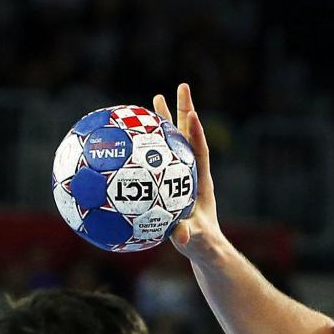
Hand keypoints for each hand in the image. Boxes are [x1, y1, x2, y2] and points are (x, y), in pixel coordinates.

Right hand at [150, 83, 227, 266]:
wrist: (202, 247)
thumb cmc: (200, 243)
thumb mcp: (194, 240)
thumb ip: (188, 237)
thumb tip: (181, 235)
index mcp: (201, 182)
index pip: (200, 151)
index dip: (196, 133)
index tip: (192, 113)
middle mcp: (191, 172)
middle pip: (188, 136)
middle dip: (184, 111)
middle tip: (182, 87)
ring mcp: (180, 174)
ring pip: (172, 143)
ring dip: (165, 121)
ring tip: (155, 98)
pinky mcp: (169, 180)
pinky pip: (157, 158)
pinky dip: (148, 145)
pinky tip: (132, 134)